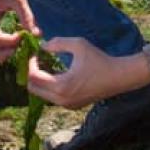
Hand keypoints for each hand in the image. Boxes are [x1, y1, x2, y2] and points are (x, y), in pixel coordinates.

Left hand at [26, 37, 149, 108]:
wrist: (119, 77)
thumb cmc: (100, 59)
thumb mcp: (79, 44)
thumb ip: (57, 43)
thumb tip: (42, 46)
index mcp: (62, 85)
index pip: (33, 77)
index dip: (30, 63)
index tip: (35, 53)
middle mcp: (62, 99)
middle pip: (33, 89)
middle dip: (32, 74)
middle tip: (37, 60)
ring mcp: (66, 105)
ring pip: (42, 95)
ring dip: (41, 80)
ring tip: (47, 64)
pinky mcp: (71, 106)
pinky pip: (52, 97)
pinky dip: (50, 86)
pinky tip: (57, 73)